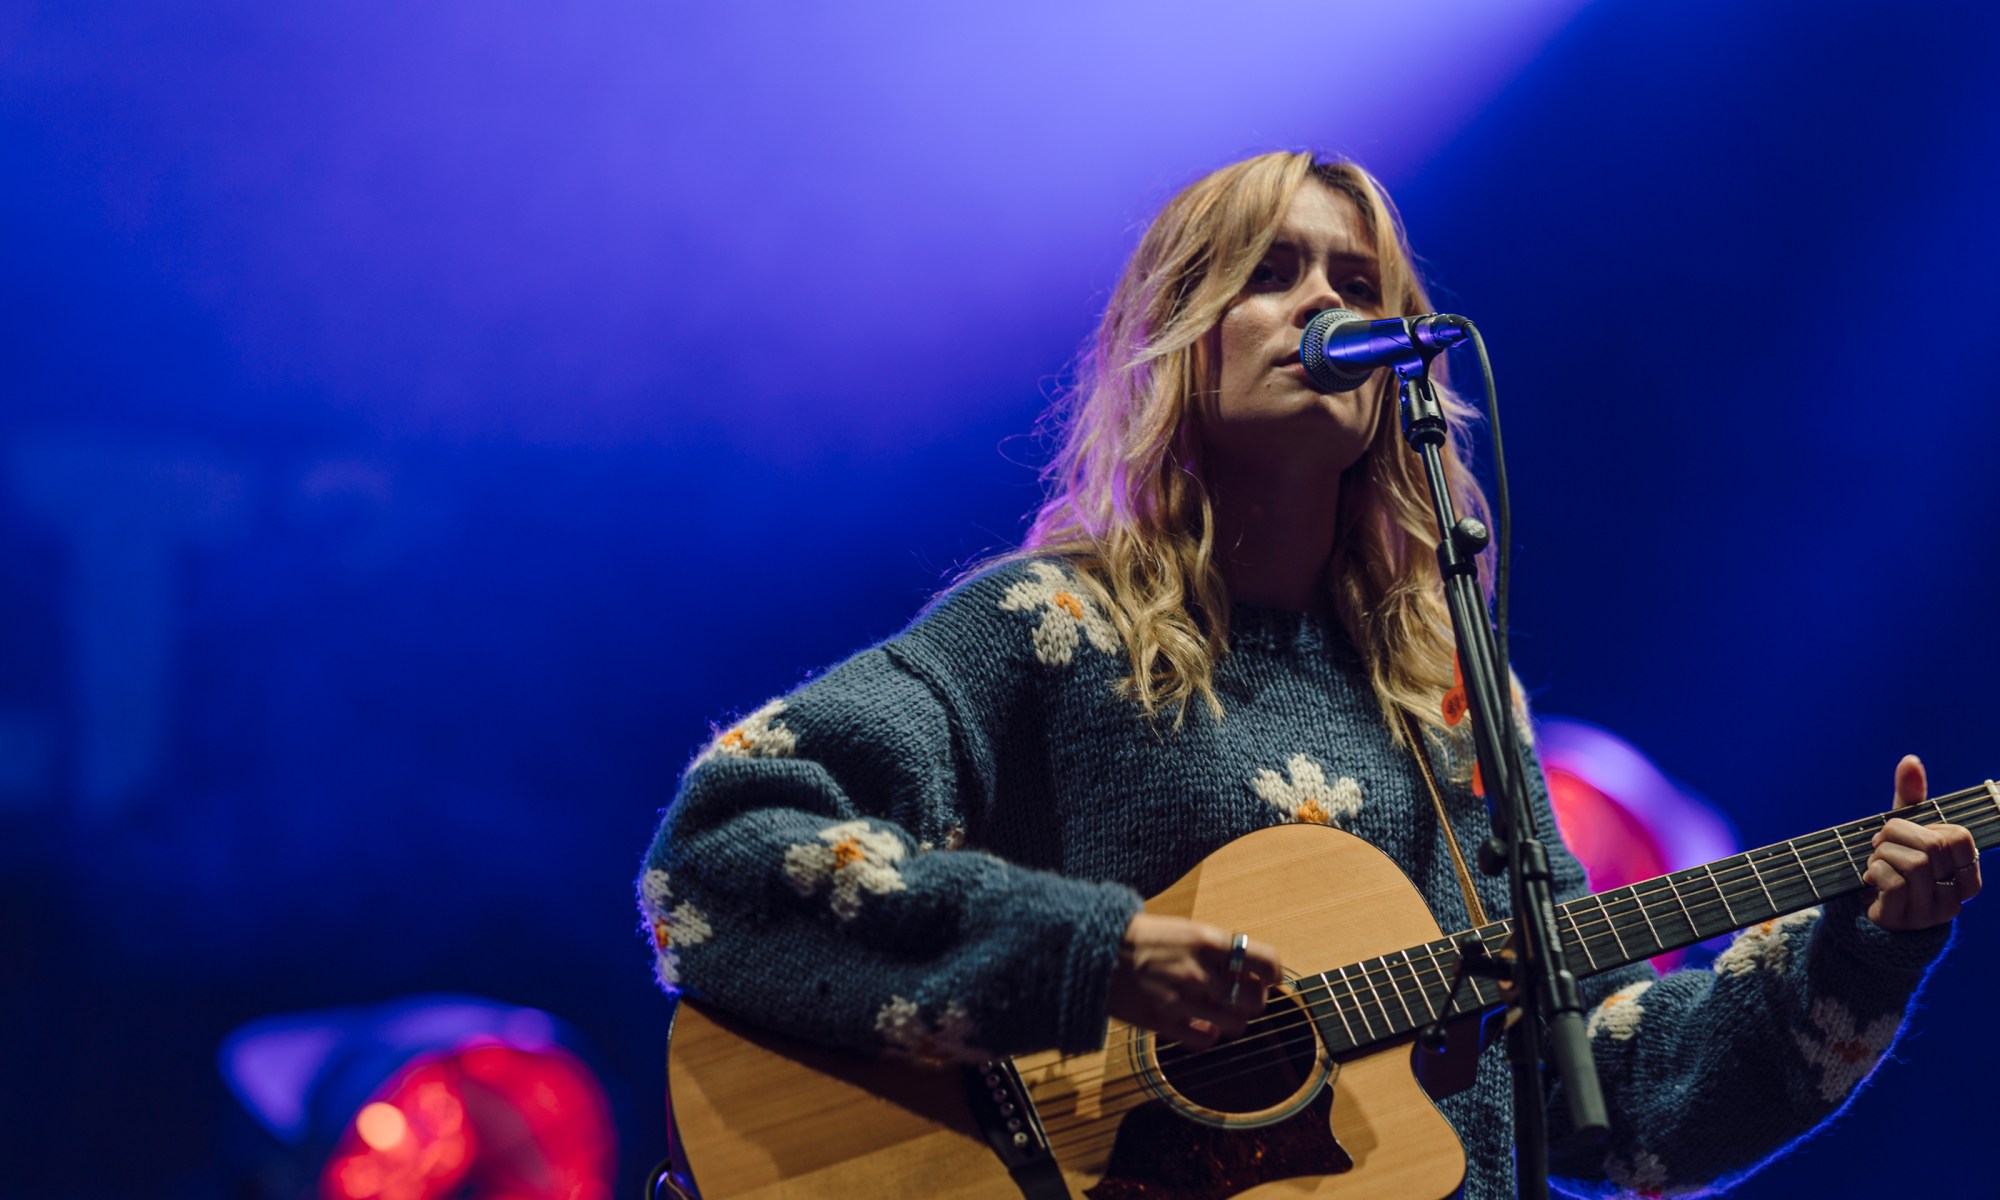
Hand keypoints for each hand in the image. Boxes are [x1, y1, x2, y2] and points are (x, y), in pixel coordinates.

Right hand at [1106, 913, 1280, 1047]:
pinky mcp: (1164, 1023)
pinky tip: (1200, 1025)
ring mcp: (1182, 1000)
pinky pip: (1204, 1041)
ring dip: (1234, 1020)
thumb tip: (1243, 963)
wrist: (1090, 949)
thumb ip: (1213, 947)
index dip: (1273, 972)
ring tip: (1221, 1011)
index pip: (1264, 961)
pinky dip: (1208, 1036)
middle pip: (1255, 1000)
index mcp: (1206, 941)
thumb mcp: (1182, 928)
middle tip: (1244, 995)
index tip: (1269, 976)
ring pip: (1236, 1025)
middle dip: (1254, 1000)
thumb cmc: (1136, 935)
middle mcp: (1199, 972)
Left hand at [1864, 754, 1981, 930]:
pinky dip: (1874, 872)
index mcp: (1966, 871)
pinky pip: (1894, 884)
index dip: (1924, 828)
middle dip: (1895, 835)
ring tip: (1875, 863)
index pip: (1958, 836)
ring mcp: (1933, 911)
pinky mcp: (1906, 920)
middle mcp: (1957, 894)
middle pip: (1932, 846)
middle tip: (1879, 844)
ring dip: (1882, 855)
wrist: (1871, 908)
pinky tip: (1870, 878)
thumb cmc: (1895, 864)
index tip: (1906, 835)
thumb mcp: (1905, 831)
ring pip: (1914, 865)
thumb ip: (1911, 798)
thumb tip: (1910, 760)